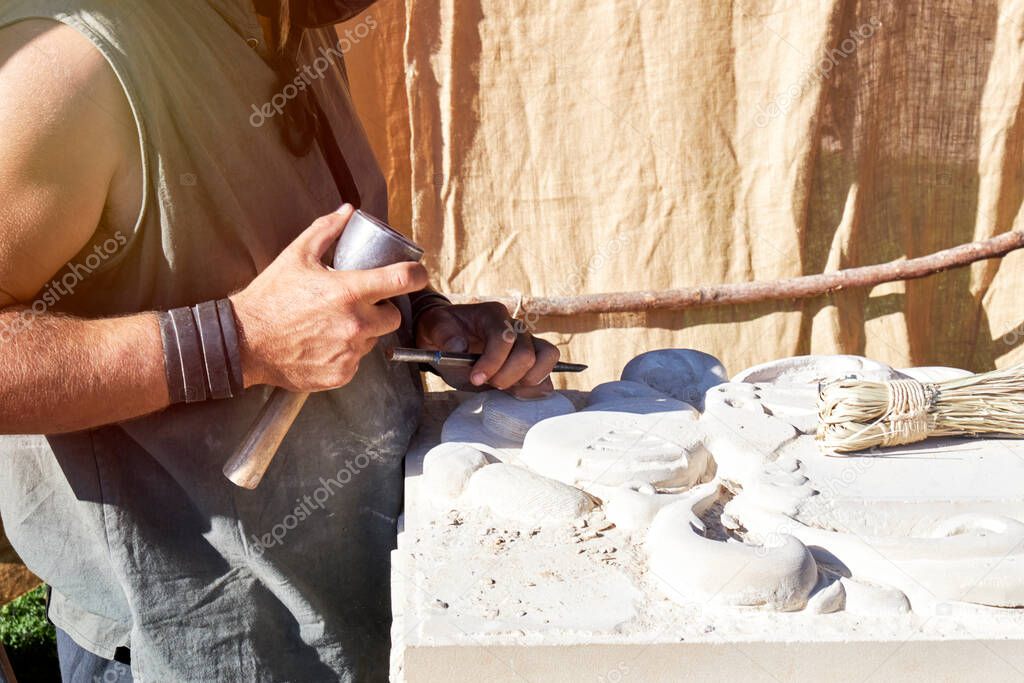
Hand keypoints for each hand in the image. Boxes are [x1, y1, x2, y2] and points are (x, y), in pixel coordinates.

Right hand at [231, 205, 428, 391]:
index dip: (417, 275)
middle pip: (393, 317)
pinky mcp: (341, 374)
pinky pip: (356, 361)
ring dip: (362, 332)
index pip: (403, 280)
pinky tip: (324, 344)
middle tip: (359, 305)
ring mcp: (349, 352)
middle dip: (382, 309)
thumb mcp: (296, 256)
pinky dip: (346, 353)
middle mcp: (355, 324)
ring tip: (333, 325)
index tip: (418, 274)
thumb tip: (347, 211)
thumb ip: (326, 230)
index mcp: (349, 292)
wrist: (244, 342)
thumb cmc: (269, 298)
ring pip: (373, 340)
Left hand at [415, 302, 559, 397]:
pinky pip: (548, 370)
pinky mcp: (532, 359)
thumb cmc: (443, 331)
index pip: (505, 337)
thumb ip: (443, 334)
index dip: (492, 362)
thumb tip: (459, 347)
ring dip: (526, 380)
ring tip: (504, 387)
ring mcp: (528, 342)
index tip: (475, 378)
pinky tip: (515, 392)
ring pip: (547, 357)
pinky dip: (536, 387)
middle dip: (506, 376)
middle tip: (487, 383)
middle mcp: (515, 326)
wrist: (448, 339)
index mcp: (493, 314)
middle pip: (527, 353)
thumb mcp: (434, 327)